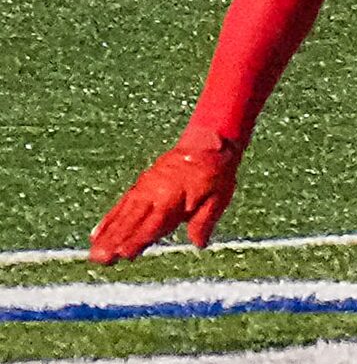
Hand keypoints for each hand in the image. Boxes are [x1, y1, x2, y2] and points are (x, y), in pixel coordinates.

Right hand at [91, 133, 241, 262]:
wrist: (208, 142)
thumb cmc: (216, 172)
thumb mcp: (219, 196)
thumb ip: (204, 221)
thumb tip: (198, 244)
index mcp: (173, 198)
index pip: (153, 223)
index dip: (138, 239)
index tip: (123, 254)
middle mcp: (154, 193)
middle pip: (132, 221)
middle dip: (114, 241)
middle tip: (99, 259)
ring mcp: (145, 188)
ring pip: (122, 214)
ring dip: (107, 234)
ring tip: (93, 253)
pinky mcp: (141, 185)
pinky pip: (121, 204)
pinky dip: (109, 219)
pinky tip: (96, 233)